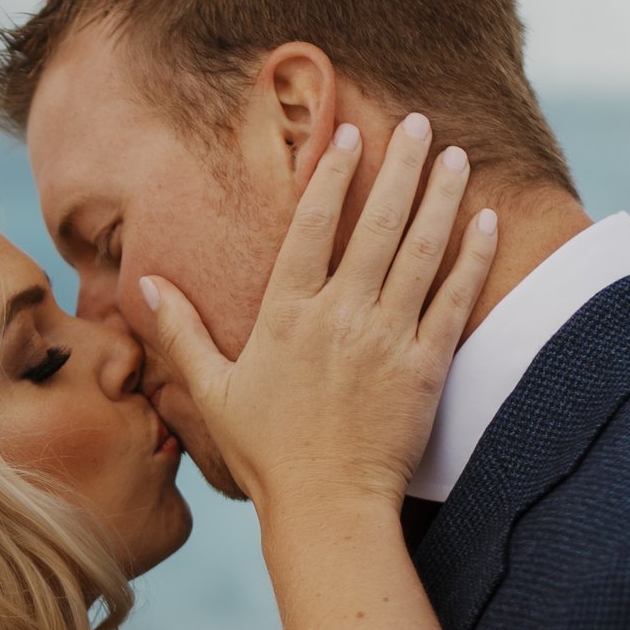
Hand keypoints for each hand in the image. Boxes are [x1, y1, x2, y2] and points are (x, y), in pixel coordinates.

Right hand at [140, 113, 496, 519]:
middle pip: (376, 224)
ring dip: (440, 197)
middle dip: (398, 167)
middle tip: (415, 122)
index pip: (311, 227)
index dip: (331, 177)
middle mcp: (339, 316)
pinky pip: (453, 299)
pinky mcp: (426, 366)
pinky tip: (484, 219)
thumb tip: (145, 283)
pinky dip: (471, 257)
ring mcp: (387, 339)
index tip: (348, 135)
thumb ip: (181, 331)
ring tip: (453, 154)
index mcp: (286, 314)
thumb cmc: (265, 451)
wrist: (327, 507)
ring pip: (420, 251)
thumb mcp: (212, 389)